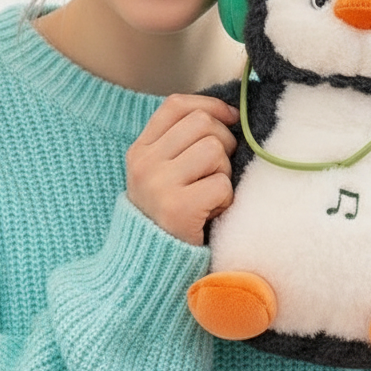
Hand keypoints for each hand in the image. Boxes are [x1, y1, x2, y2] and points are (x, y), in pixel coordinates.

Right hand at [126, 95, 239, 245]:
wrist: (151, 264)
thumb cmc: (169, 213)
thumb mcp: (163, 172)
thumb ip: (183, 142)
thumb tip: (229, 113)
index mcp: (140, 150)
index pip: (176, 106)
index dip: (210, 105)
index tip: (230, 118)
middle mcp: (145, 164)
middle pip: (202, 124)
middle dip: (223, 142)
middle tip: (218, 170)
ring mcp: (159, 185)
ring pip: (214, 150)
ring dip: (223, 172)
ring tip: (211, 193)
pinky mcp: (178, 209)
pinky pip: (221, 185)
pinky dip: (225, 199)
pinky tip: (210, 213)